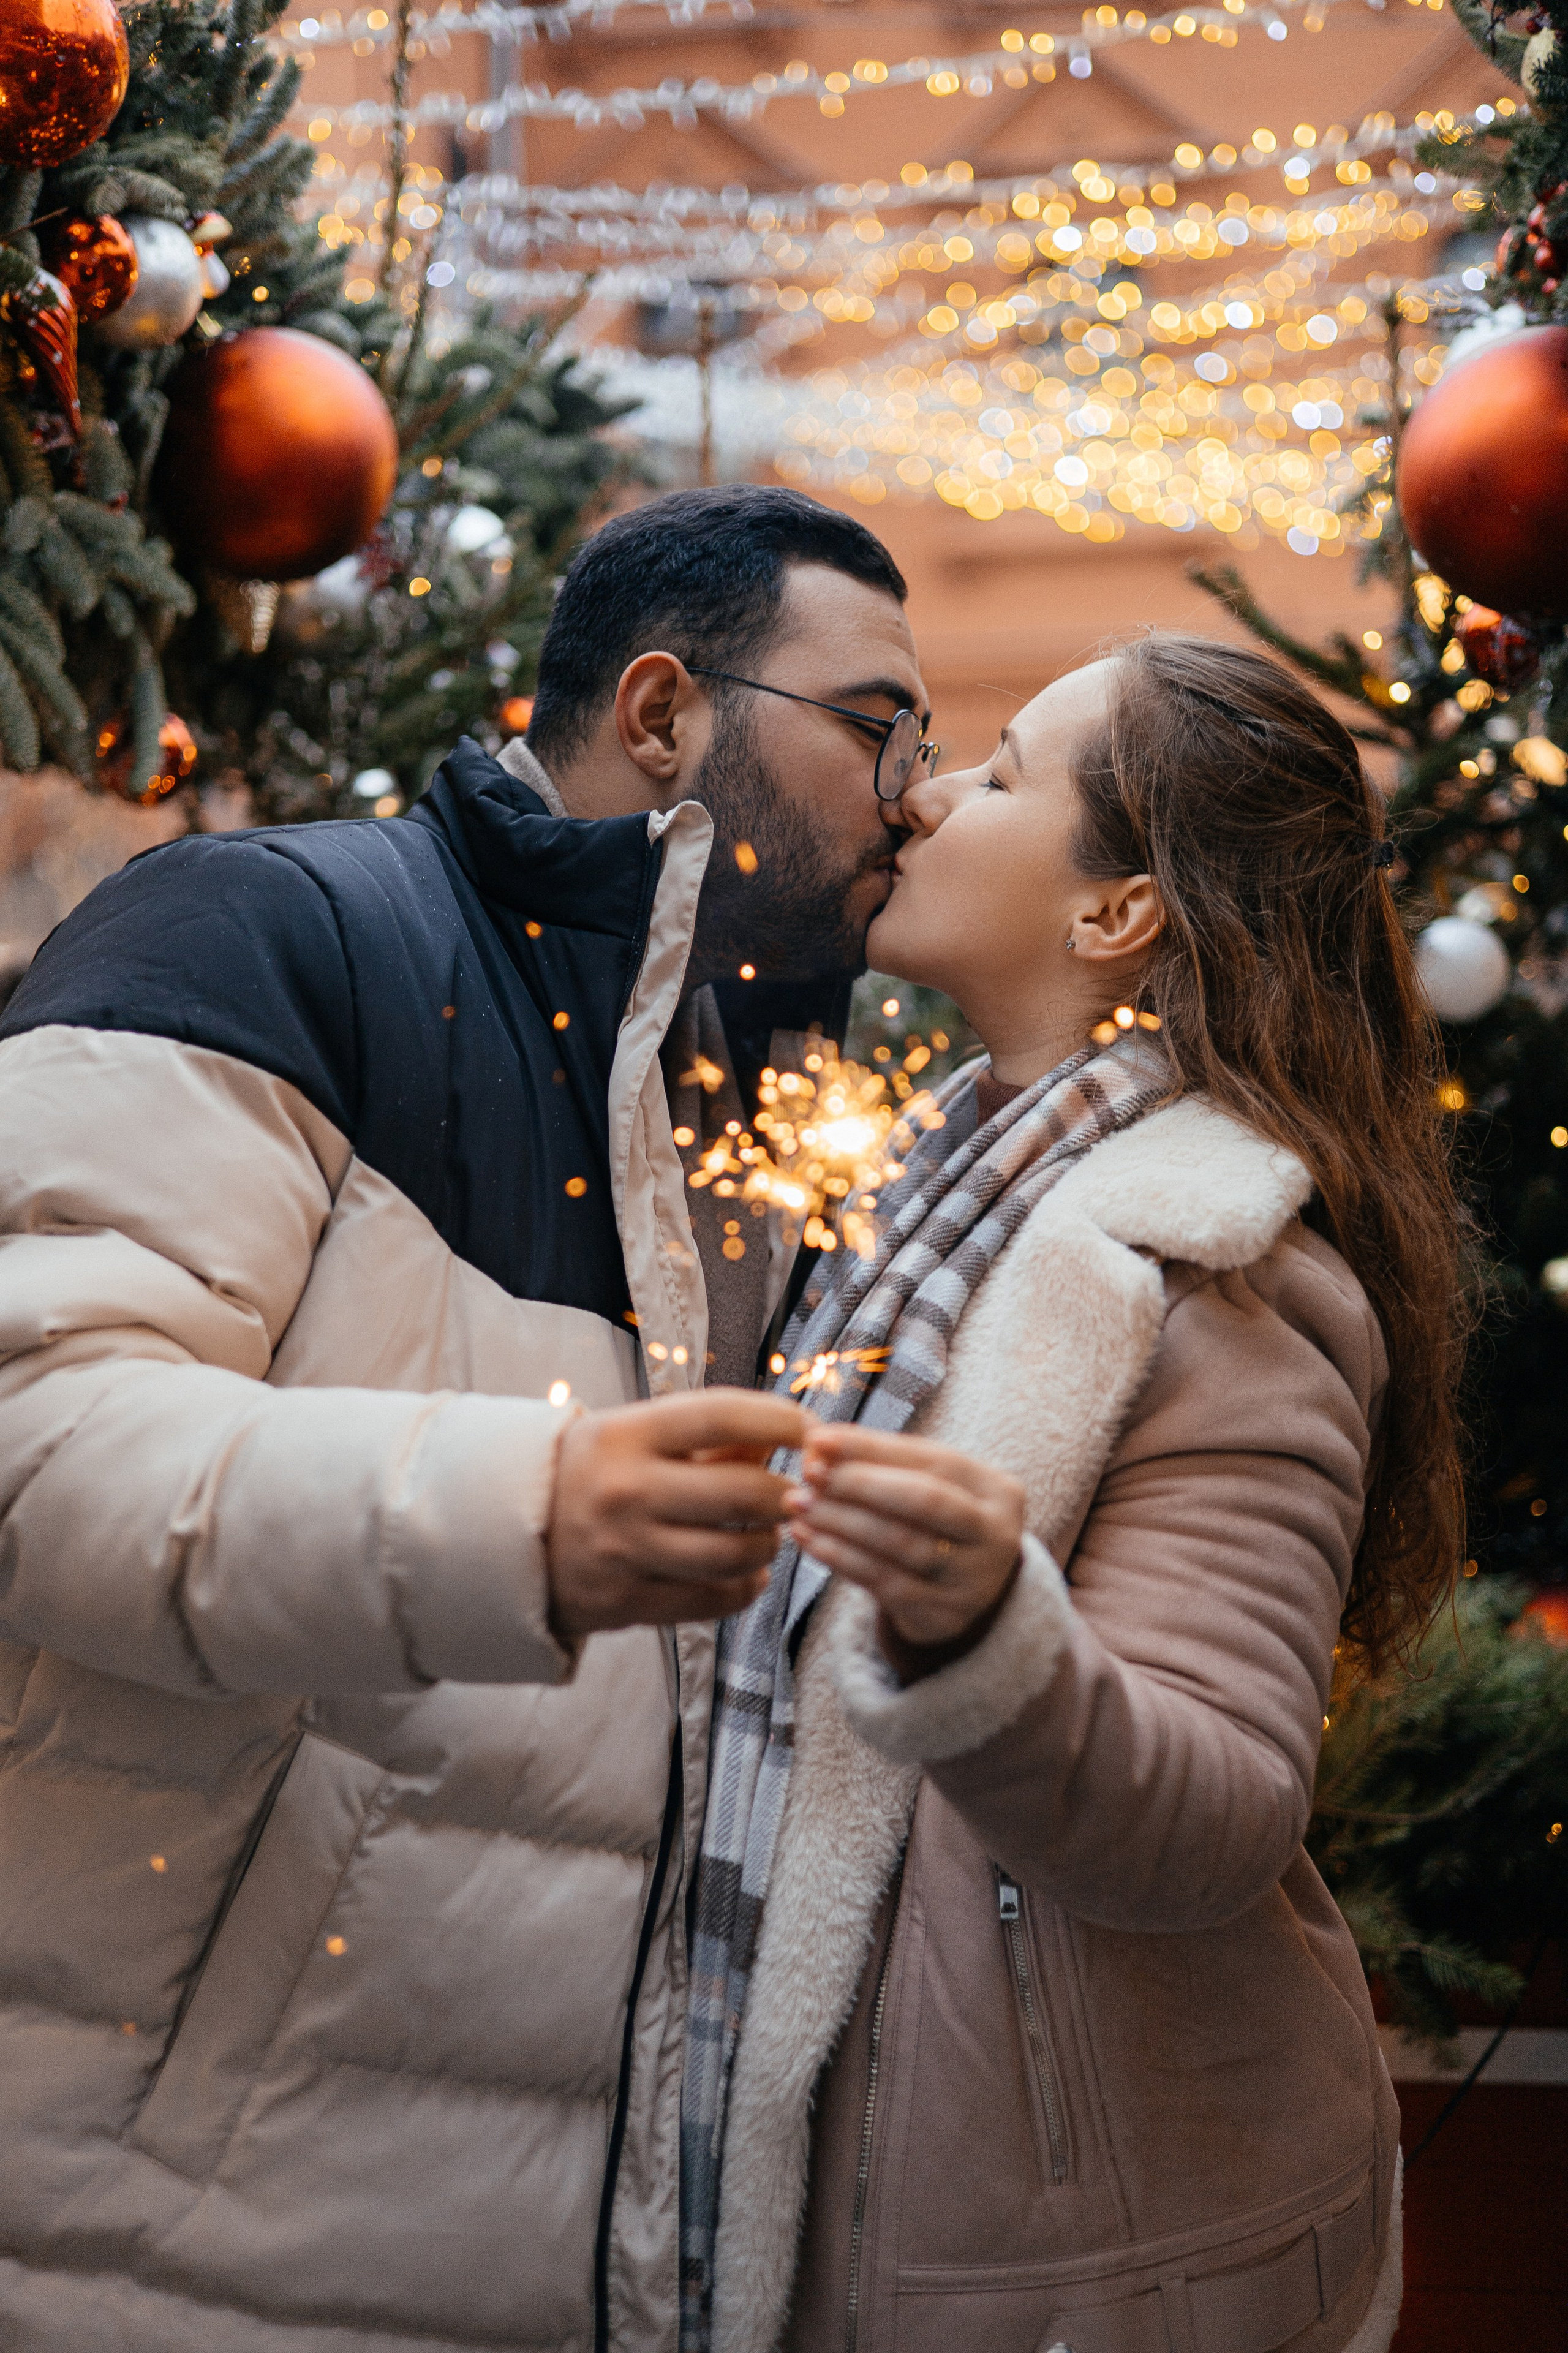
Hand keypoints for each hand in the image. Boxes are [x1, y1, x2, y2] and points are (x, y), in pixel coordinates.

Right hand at [547, 1387, 811, 1639]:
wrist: (505, 1540)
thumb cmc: (589, 1474)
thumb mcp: (630, 1435)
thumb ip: (705, 1437)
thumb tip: (784, 1436)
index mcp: (625, 1435)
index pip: (723, 1415)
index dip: (781, 1420)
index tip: (811, 1429)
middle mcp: (625, 1491)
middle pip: (743, 1492)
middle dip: (788, 1494)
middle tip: (799, 1494)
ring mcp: (624, 1551)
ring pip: (735, 1553)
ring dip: (769, 1544)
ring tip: (769, 1534)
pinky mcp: (625, 1603)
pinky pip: (712, 1601)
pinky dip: (745, 1588)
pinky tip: (750, 1574)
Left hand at [784, 1425, 1025, 1663]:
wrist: (962, 1596)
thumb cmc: (936, 1526)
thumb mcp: (929, 1488)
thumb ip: (884, 1462)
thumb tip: (818, 1440)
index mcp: (998, 1491)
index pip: (932, 1459)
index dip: (872, 1447)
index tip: (819, 1438)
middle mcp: (996, 1535)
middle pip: (924, 1500)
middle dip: (860, 1482)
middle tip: (810, 1472)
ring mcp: (974, 1581)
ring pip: (900, 1543)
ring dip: (841, 1520)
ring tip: (799, 1503)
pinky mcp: (944, 1615)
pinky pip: (884, 1582)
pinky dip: (841, 1557)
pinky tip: (809, 1538)